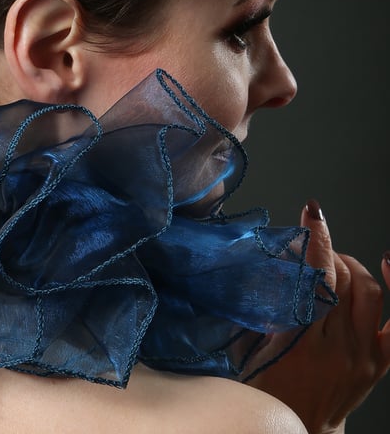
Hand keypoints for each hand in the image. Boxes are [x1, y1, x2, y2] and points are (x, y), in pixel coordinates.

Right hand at [248, 201, 389, 433]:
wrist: (296, 427)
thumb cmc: (264, 387)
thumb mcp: (248, 347)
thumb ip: (257, 309)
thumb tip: (262, 264)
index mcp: (300, 344)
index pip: (315, 278)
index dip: (315, 241)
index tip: (313, 213)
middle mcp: (338, 348)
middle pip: (341, 278)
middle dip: (326, 250)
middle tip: (309, 242)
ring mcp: (363, 354)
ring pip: (368, 290)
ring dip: (350, 264)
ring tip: (333, 260)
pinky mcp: (379, 362)